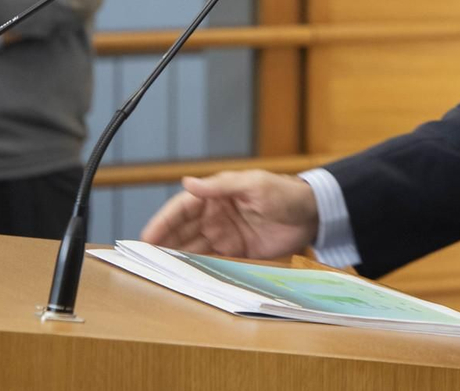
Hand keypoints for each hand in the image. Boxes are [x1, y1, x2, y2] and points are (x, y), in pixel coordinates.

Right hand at [140, 171, 318, 258]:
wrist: (313, 214)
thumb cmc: (284, 192)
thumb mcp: (253, 184)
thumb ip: (220, 187)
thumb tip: (188, 183)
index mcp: (216, 195)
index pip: (181, 208)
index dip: (162, 222)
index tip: (146, 237)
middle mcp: (215, 216)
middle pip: (182, 231)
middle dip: (163, 244)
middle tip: (145, 260)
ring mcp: (225, 235)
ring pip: (193, 248)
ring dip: (177, 258)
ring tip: (159, 272)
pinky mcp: (237, 253)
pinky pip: (212, 261)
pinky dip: (198, 268)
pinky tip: (186, 277)